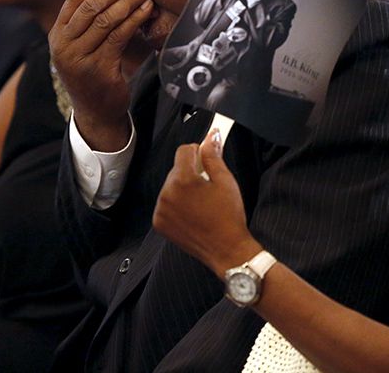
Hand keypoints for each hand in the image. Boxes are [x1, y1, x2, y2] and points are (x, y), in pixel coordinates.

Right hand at [49, 0, 153, 149]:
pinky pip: (118, 37)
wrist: (97, 112)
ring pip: (104, 20)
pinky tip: (146, 10)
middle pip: (89, 7)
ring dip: (128, 1)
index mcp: (58, 35)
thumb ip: (91, 20)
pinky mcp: (97, 69)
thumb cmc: (95, 73)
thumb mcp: (85, 45)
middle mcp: (63, 46)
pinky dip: (134, 20)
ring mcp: (78, 58)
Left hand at [153, 129, 261, 278]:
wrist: (226, 250)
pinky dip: (176, 204)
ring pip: (170, 186)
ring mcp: (161, 209)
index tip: (206, 158)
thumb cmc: (229, 217)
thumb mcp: (226, 181)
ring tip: (201, 202)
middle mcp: (167, 193)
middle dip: (191, 171)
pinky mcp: (159, 222)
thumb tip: (210, 138)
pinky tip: (192, 213)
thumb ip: (213, 156)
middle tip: (208, 185)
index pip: (184, 151)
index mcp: (183, 180)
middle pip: (176, 168)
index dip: (198, 152)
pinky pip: (165, 203)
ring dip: (182, 188)